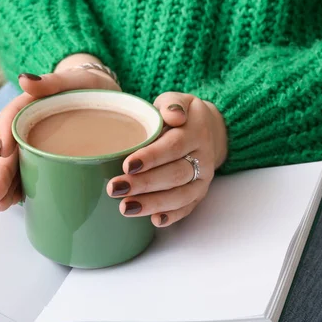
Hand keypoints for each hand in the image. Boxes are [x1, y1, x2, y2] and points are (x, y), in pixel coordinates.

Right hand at [0, 54, 120, 209]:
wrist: (102, 94)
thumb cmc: (85, 86)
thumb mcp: (72, 80)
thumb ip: (51, 81)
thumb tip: (24, 79)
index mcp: (30, 106)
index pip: (11, 119)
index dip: (6, 136)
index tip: (5, 153)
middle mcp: (28, 127)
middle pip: (11, 150)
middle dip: (2, 173)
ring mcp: (36, 144)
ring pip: (17, 165)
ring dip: (7, 186)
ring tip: (1, 205)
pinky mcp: (47, 157)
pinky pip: (31, 172)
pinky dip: (23, 188)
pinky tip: (17, 202)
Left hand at [107, 92, 227, 226]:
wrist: (207, 129)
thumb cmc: (179, 115)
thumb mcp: (176, 100)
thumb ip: (172, 104)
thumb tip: (173, 115)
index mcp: (196, 133)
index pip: (173, 147)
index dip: (151, 157)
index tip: (127, 165)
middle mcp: (203, 158)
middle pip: (174, 175)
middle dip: (143, 184)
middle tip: (115, 189)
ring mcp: (202, 178)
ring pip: (180, 195)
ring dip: (153, 204)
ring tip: (126, 208)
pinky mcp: (199, 193)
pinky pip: (187, 208)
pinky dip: (172, 216)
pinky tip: (154, 221)